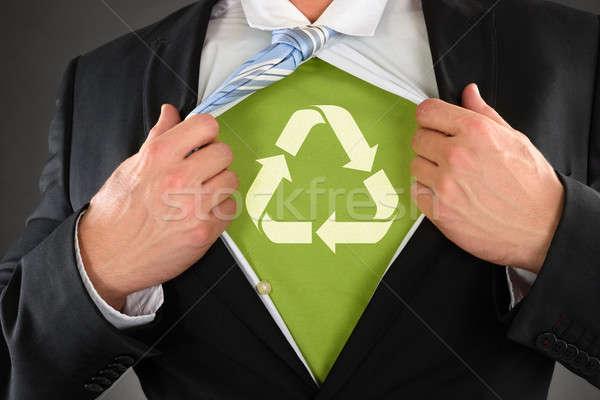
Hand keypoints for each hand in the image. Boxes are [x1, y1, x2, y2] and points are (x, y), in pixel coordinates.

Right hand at [78, 105, 237, 309]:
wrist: (106, 257)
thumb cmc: (115, 213)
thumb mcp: (130, 167)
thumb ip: (158, 137)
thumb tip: (171, 112)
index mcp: (158, 156)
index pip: (206, 125)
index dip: (206, 133)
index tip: (202, 142)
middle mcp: (178, 178)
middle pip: (224, 152)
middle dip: (215, 159)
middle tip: (203, 170)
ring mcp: (193, 206)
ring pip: (231, 179)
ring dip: (220, 184)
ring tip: (202, 193)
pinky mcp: (204, 232)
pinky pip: (230, 208)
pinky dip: (220, 210)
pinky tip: (203, 213)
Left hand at [410, 84, 563, 272]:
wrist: (543, 227)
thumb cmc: (532, 185)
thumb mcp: (514, 138)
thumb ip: (484, 113)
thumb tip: (469, 93)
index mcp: (476, 131)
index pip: (427, 111)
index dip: (430, 117)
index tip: (434, 124)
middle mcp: (457, 155)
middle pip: (418, 138)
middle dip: (431, 144)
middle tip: (449, 155)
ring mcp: (446, 184)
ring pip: (415, 165)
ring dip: (429, 169)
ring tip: (453, 178)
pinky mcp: (439, 210)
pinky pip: (417, 192)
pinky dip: (429, 193)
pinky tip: (450, 195)